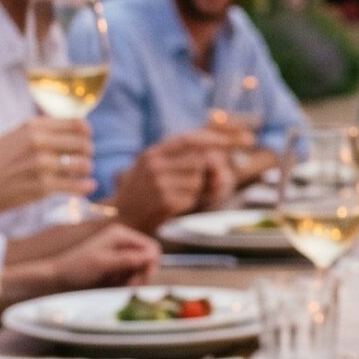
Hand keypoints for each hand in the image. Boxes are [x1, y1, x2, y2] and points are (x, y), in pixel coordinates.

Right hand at [0, 116, 94, 217]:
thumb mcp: (15, 135)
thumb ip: (41, 130)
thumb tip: (73, 127)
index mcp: (33, 127)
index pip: (77, 123)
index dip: (86, 132)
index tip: (87, 139)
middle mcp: (39, 142)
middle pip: (83, 144)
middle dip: (87, 152)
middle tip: (84, 160)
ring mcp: (42, 165)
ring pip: (84, 165)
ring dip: (86, 170)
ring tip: (82, 174)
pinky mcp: (43, 187)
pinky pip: (76, 186)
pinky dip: (85, 187)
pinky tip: (89, 187)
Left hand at [44, 223, 160, 289]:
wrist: (57, 280)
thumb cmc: (76, 269)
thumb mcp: (103, 263)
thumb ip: (128, 259)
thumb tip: (152, 256)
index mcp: (121, 235)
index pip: (152, 248)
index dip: (151, 265)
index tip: (140, 280)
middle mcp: (123, 243)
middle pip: (149, 261)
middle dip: (141, 275)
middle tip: (126, 287)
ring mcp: (120, 256)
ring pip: (141, 271)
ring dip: (132, 281)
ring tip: (115, 286)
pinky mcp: (116, 268)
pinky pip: (131, 277)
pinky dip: (125, 284)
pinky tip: (112, 286)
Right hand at [109, 127, 239, 231]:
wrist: (122, 219)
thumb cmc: (142, 193)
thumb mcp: (154, 168)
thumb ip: (180, 158)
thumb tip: (216, 157)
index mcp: (152, 153)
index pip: (189, 139)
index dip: (214, 139)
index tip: (236, 140)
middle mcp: (155, 165)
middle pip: (198, 161)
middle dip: (206, 171)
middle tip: (204, 179)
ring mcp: (160, 183)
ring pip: (197, 180)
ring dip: (195, 189)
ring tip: (176, 195)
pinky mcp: (166, 201)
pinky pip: (192, 197)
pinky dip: (190, 202)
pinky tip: (173, 205)